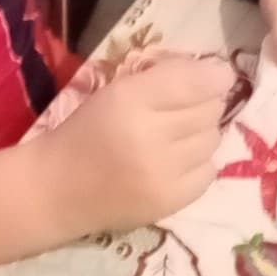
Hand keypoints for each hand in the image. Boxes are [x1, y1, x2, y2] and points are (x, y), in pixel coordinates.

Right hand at [44, 56, 234, 235]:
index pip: (194, 81)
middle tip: (184, 107)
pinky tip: (177, 161)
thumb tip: (215, 74)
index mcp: (129, 99)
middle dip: (204, 102)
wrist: (58, 189)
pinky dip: (199, 162)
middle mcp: (150, 135)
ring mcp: (163, 173)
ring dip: (202, 132)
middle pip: (210, 109)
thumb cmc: (86, 131)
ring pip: (213, 139)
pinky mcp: (171, 201)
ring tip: (177, 135)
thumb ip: (162, 77)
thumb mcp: (116, 91)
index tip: (218, 74)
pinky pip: (209, 171)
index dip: (215, 75)